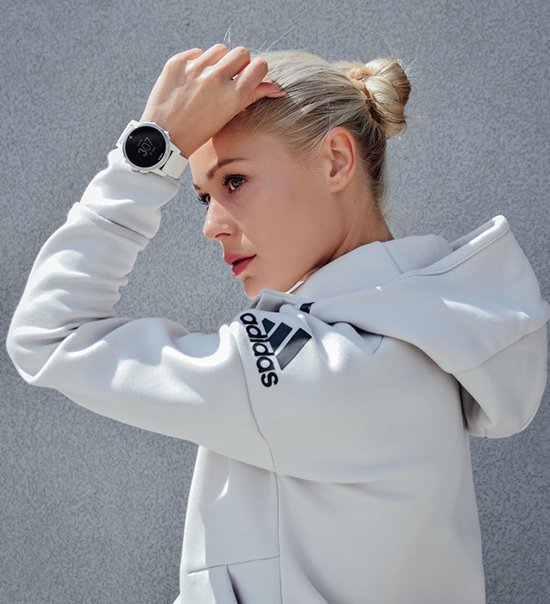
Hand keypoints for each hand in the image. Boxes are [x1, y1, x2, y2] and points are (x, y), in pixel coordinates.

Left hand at [139, 44, 284, 157]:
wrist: (164, 137)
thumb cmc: (200, 130)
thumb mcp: (229, 116)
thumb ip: (252, 97)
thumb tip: (277, 88)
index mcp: (232, 97)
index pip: (259, 66)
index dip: (257, 70)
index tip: (250, 76)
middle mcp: (215, 80)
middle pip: (241, 52)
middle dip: (238, 63)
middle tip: (228, 79)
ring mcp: (195, 69)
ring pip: (220, 50)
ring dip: (218, 61)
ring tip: (208, 80)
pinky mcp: (178, 63)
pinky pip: (197, 52)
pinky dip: (197, 63)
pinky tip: (191, 81)